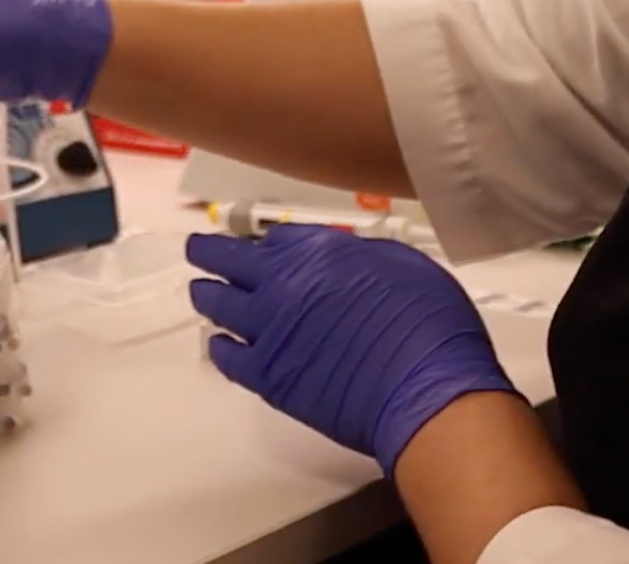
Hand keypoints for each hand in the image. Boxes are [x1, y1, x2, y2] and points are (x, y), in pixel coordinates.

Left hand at [189, 226, 518, 476]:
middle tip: (198, 249)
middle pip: (230, 260)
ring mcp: (270, 330)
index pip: (276, 238)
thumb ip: (361, 257)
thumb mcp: (404, 265)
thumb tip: (344, 258)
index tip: (258, 241)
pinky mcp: (268, 376)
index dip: (266, 240)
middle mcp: (284, 284)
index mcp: (319, 251)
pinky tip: (218, 343)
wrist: (425, 389)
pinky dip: (220, 346)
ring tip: (200, 291)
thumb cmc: (429, 328)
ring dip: (207, 294)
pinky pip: (228, 356)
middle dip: (211, 252)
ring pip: (219, 304)